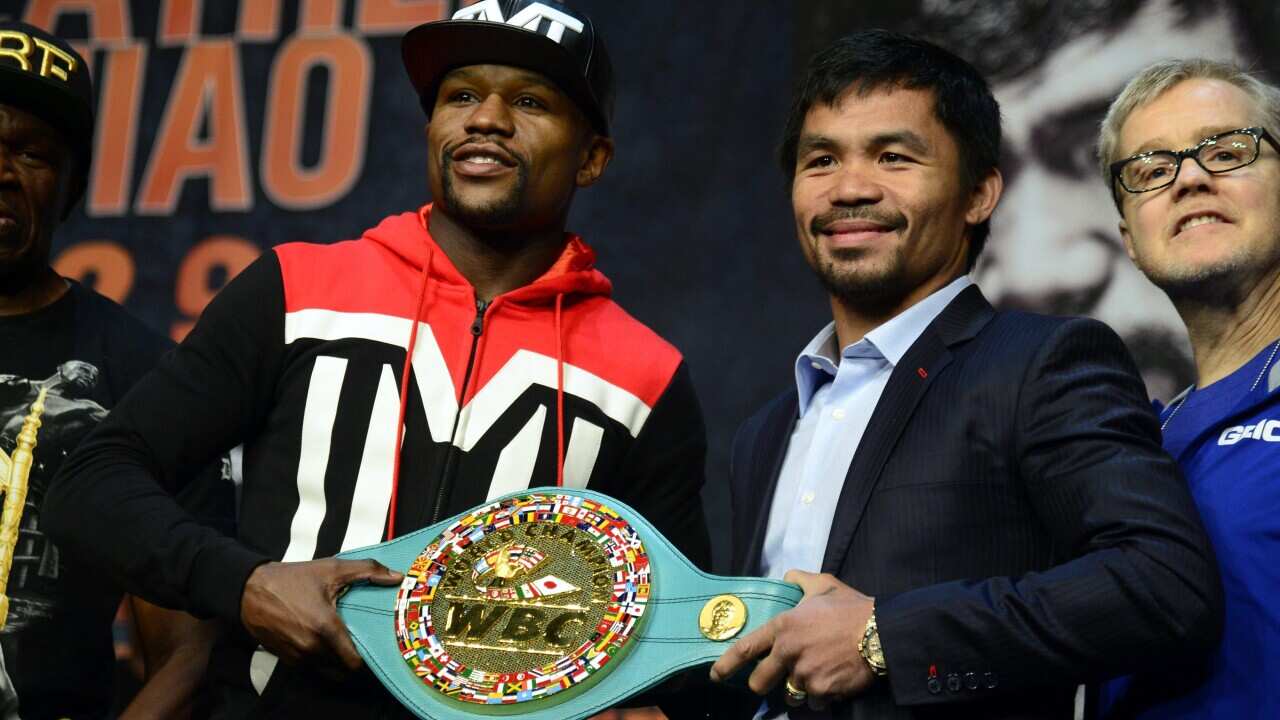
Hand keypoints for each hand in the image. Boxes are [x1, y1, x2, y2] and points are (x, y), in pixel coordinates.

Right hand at [240, 558, 401, 673]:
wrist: (251, 589)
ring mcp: (297, 656)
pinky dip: (320, 662)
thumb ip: (368, 571)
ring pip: (326, 671)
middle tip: (361, 645)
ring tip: (344, 644)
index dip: (367, 658)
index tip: (373, 646)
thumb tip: (396, 578)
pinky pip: (310, 669)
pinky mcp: (286, 660)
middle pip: (342, 670)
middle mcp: (311, 648)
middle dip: (353, 660)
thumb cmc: (293, 578)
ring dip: (336, 663)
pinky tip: (324, 644)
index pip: (354, 662)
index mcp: (325, 628)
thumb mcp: (333, 569)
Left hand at [709, 570, 875, 709]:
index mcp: (784, 626)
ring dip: (800, 687)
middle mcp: (789, 652)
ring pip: (792, 693)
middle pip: (760, 682)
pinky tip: (835, 678)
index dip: (727, 664)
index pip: (746, 648)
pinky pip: (815, 701)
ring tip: (820, 670)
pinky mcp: (822, 691)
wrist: (883, 632)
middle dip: (764, 684)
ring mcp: (805, 675)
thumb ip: (799, 580)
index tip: (716, 675)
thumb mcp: (823, 583)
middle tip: (776, 679)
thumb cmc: (852, 607)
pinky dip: (823, 695)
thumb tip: (788, 577)